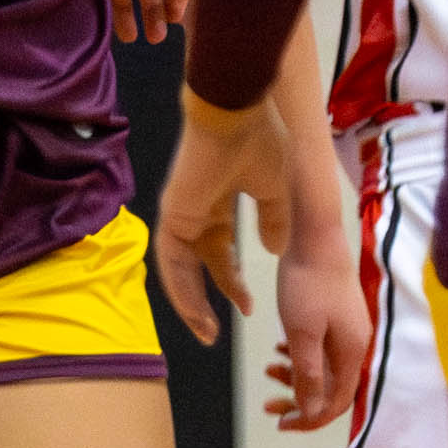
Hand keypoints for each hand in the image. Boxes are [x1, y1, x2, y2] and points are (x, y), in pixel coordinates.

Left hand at [154, 89, 290, 343]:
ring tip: (206, 334)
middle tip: (221, 327)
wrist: (235, 114)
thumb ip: (273, 221)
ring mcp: (182, 213)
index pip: (221, 250)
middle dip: (213, 296)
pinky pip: (172, 262)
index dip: (232, 279)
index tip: (249, 305)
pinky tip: (195, 314)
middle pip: (201, 263)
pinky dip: (181, 290)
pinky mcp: (172, 214)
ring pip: (181, 270)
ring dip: (192, 303)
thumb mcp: (276, 190)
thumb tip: (274, 250)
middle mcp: (198, 210)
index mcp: (220, 202)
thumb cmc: (259, 142)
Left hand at [265, 229, 367, 433]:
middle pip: (330, 388)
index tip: (281, 423)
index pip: (337, 403)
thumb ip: (309, 375)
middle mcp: (356, 345)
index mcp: (352, 353)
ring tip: (268, 369)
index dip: (310, 419)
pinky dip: (299, 354)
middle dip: (299, 401)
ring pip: (323, 367)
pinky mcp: (336, 315)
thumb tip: (313, 412)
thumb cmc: (307, 284)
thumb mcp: (302, 334)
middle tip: (269, 405)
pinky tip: (279, 347)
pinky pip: (321, 347)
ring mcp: (347, 329)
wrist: (315, 236)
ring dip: (295, 375)